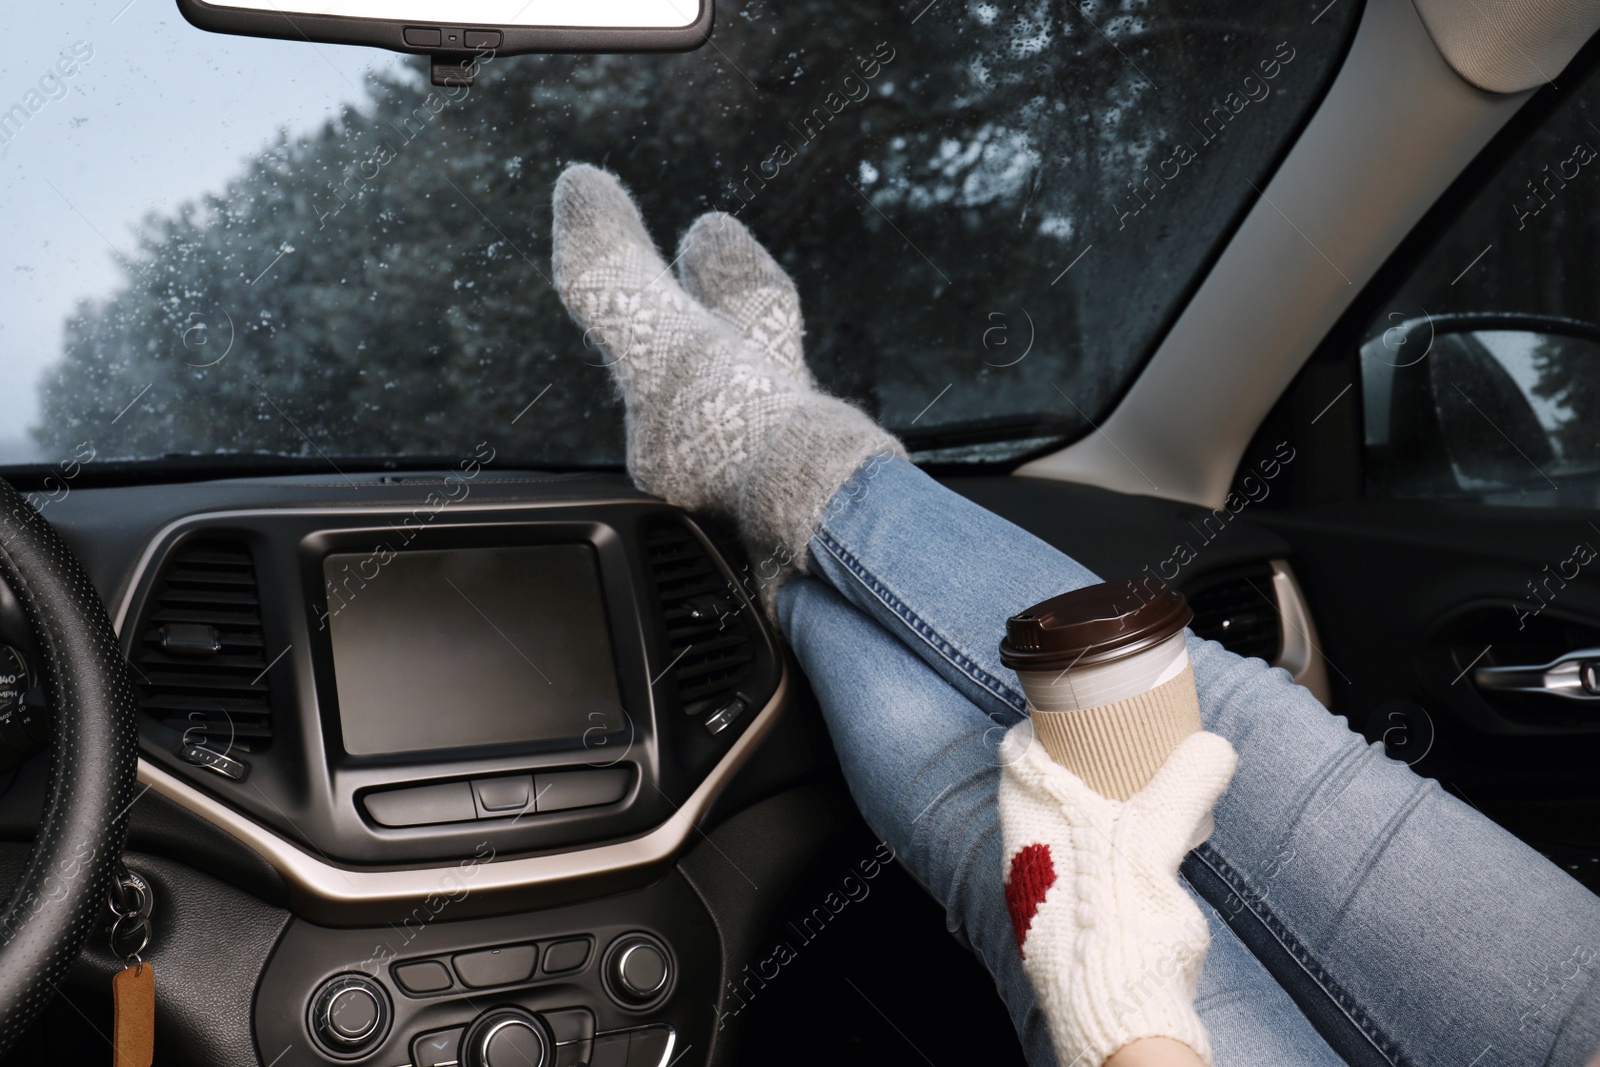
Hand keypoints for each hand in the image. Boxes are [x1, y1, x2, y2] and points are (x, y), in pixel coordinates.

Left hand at [998, 728, 1236, 1066]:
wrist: (1116, 1013)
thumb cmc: (1120, 924)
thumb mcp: (1154, 839)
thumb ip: (1183, 786)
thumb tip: (1211, 747)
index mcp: (1028, 822)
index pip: (1016, 757)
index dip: (1038, 729)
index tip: (1065, 711)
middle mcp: (1024, 857)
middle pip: (1035, 792)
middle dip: (1069, 768)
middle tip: (1110, 749)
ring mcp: (1040, 896)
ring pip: (1056, 834)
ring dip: (1087, 814)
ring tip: (1131, 800)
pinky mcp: (1064, 928)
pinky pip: (1075, 872)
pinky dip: (1099, 854)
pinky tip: (1134, 861)